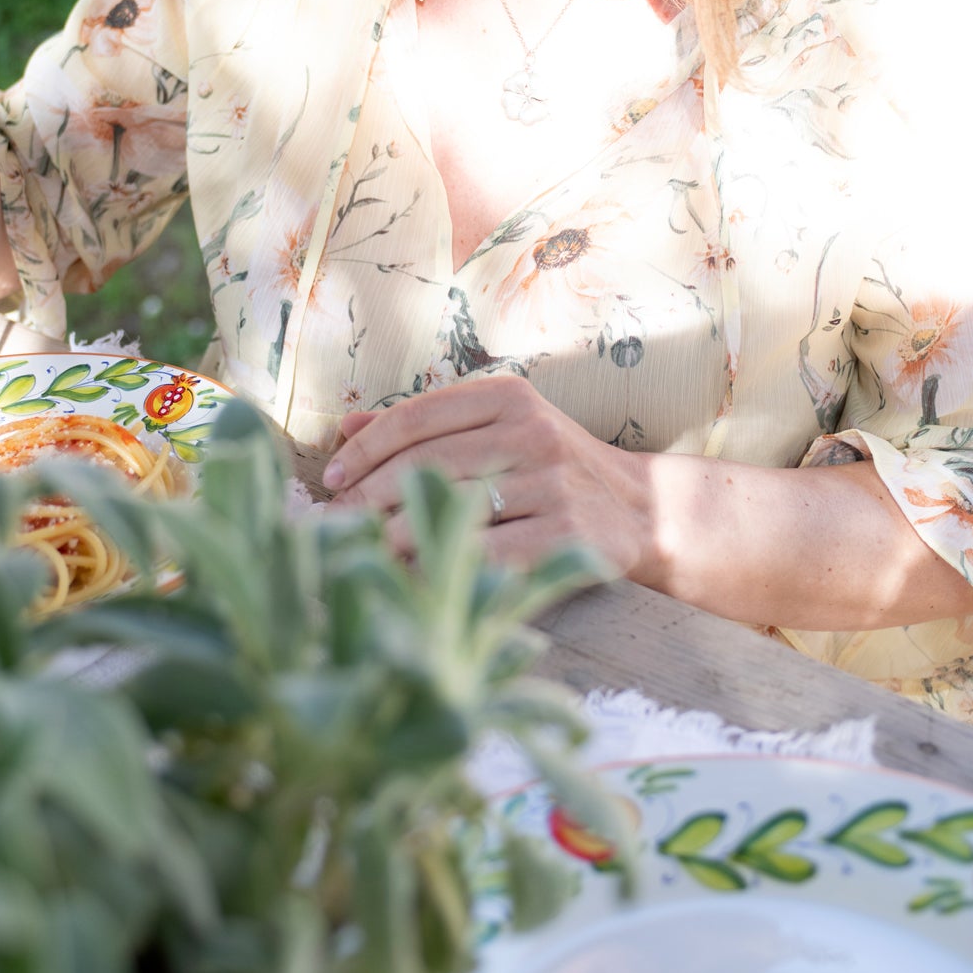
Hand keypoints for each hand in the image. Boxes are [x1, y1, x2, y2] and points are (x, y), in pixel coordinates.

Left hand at [322, 373, 648, 571]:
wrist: (641, 509)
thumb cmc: (549, 468)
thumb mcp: (497, 428)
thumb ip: (426, 426)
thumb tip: (347, 428)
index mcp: (508, 396)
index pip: (416, 416)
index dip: (365, 449)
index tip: (332, 477)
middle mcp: (532, 432)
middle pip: (427, 463)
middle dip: (370, 496)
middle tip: (337, 523)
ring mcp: (553, 483)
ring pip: (452, 510)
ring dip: (398, 536)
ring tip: (367, 550)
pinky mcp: (569, 535)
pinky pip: (489, 554)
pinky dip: (445, 567)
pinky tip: (415, 575)